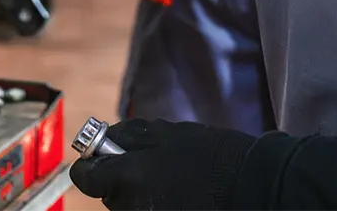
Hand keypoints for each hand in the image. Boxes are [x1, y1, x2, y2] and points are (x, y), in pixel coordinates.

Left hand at [69, 119, 253, 210]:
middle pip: (108, 193)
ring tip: (170, 180)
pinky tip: (177, 195)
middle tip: (150, 164)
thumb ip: (128, 136)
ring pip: (127, 205)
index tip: (103, 156)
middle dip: (121, 177)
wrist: (251, 187)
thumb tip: (103, 139)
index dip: (92, 164)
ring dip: (138, 192)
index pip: (85, 177)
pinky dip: (154, 204)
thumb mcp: (166, 133)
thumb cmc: (211, 155)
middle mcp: (129, 207)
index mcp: (126, 178)